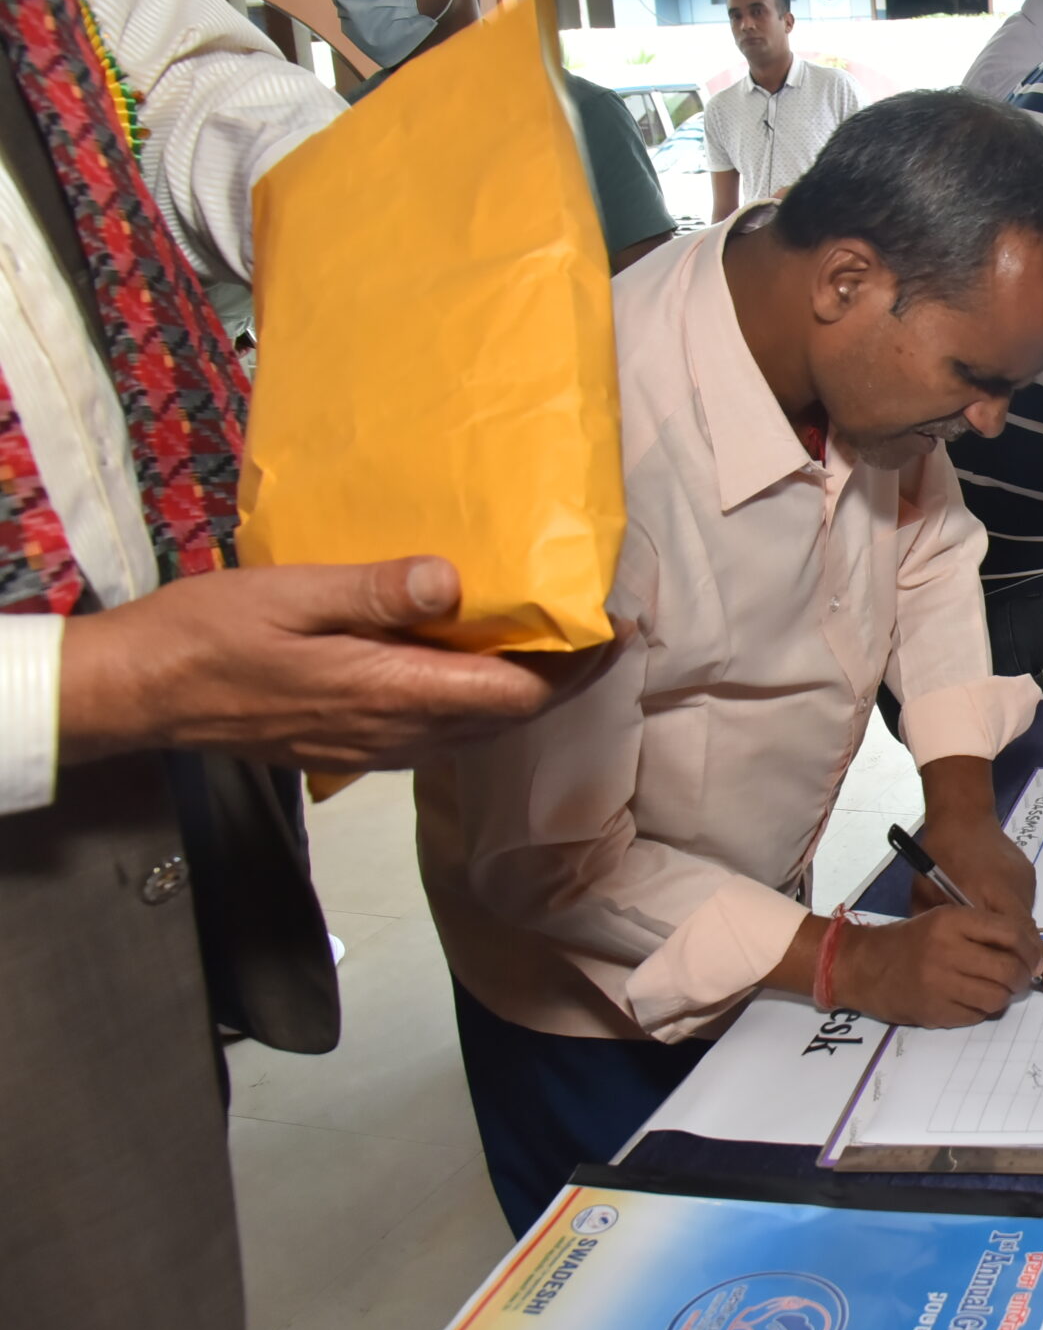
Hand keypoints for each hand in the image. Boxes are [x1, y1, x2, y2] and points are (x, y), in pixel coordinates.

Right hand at [57, 556, 590, 772]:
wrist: (142, 694)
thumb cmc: (210, 635)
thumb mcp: (292, 594)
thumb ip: (375, 591)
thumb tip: (453, 580)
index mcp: (392, 694)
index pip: (516, 693)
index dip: (574, 666)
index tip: (613, 626)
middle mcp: (397, 733)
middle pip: (508, 715)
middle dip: (561, 677)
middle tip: (595, 626)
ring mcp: (376, 748)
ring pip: (476, 727)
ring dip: (518, 689)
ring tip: (547, 637)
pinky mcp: (354, 748)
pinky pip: (437, 730)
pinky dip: (471, 699)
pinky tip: (467, 660)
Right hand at [831, 907, 1042, 1026]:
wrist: (864, 967)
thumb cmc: (911, 941)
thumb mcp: (945, 920)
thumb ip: (985, 931)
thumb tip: (1032, 955)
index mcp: (952, 921)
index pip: (1011, 934)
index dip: (1032, 950)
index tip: (1036, 960)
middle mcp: (946, 950)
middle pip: (1009, 969)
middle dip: (1025, 977)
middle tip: (1023, 979)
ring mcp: (940, 984)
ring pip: (998, 997)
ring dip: (1007, 996)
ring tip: (1000, 990)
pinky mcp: (935, 1011)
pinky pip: (978, 1015)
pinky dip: (984, 1010)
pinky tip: (974, 1000)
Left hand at [913, 812, 1042, 990]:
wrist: (962, 815)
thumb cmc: (938, 855)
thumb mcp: (926, 894)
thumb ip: (939, 926)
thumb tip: (948, 960)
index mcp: (984, 891)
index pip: (1013, 932)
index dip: (1027, 958)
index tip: (1040, 980)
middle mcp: (1010, 886)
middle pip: (1028, 929)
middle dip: (1036, 956)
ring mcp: (1022, 879)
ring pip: (1025, 917)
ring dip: (1020, 936)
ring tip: (1013, 952)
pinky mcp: (1026, 873)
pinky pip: (1023, 902)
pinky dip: (1015, 916)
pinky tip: (1002, 918)